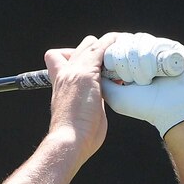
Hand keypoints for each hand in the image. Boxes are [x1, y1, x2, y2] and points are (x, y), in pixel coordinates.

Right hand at [44, 33, 116, 164]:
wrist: (69, 139)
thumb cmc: (76, 135)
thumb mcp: (80, 114)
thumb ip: (88, 102)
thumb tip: (99, 100)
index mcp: (60, 84)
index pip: (57, 58)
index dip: (74, 56)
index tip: (94, 67)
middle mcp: (65, 74)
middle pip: (80, 48)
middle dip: (98, 51)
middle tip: (116, 64)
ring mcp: (75, 72)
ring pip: (91, 44)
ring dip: (108, 46)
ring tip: (125, 53)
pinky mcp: (88, 73)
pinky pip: (102, 48)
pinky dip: (114, 45)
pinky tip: (126, 48)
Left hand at [101, 32, 183, 137]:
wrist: (175, 111)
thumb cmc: (144, 106)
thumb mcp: (114, 95)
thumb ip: (101, 77)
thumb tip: (95, 61)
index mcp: (126, 64)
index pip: (110, 47)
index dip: (111, 58)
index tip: (118, 77)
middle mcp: (141, 55)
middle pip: (122, 42)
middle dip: (124, 63)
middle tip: (134, 82)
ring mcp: (156, 50)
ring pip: (137, 41)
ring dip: (139, 64)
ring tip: (147, 81)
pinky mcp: (172, 47)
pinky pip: (153, 42)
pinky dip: (152, 59)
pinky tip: (158, 74)